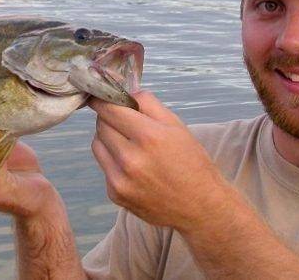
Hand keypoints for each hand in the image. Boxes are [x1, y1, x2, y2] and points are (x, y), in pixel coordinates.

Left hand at [90, 91, 229, 231]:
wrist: (200, 208)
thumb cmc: (192, 163)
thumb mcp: (177, 126)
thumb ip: (148, 103)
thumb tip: (123, 90)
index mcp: (149, 137)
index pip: (110, 109)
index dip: (103, 100)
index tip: (101, 97)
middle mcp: (131, 159)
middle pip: (101, 125)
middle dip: (109, 119)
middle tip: (123, 121)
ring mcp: (120, 179)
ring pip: (97, 145)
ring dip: (107, 139)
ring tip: (129, 144)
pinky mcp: (115, 194)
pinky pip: (104, 166)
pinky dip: (113, 161)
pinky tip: (133, 166)